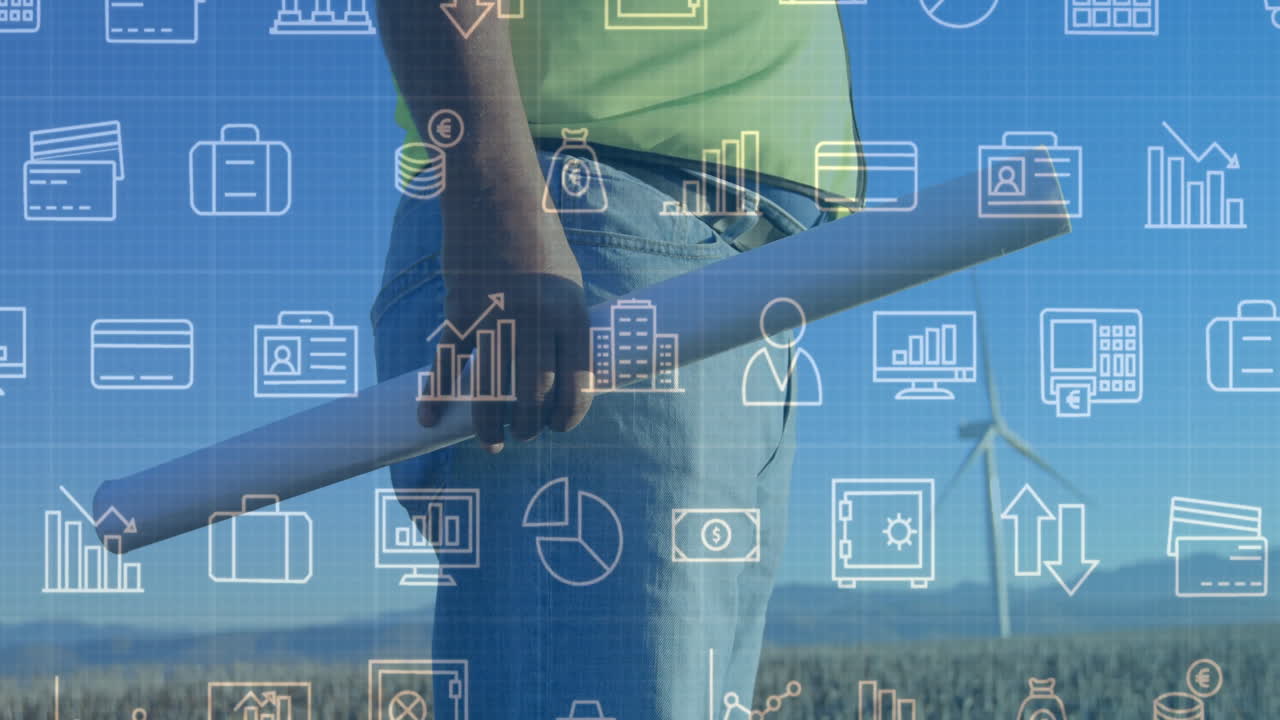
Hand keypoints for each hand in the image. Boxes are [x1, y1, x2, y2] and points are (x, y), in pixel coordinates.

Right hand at [418, 207, 593, 452]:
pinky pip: (446, 361)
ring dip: (489, 426)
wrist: (498, 196)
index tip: (559, 427)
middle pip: (532, 395)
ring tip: (491, 444)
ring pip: (489, 388)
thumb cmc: (540, 242)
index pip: (576, 384)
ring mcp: (495, 315)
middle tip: (523, 436)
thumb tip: (563, 375)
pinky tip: (430, 418)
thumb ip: (566, 327)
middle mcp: (536, 320)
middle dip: (529, 427)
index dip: (569, 415)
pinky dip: (436, 393)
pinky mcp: (460, 309)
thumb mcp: (568, 283)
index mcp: (571, 315)